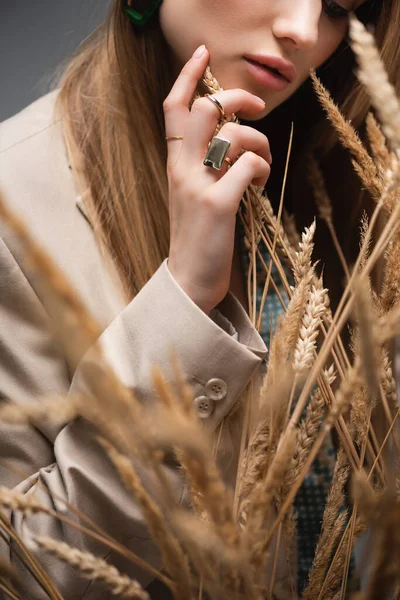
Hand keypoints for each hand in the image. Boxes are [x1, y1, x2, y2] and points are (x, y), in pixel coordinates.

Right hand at [164, 45, 271, 314]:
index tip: (203, 52)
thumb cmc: (197, 236)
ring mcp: (198, 185)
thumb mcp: (193, 194)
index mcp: (175, 164)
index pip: (174, 109)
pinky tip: (261, 185)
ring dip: (261, 143)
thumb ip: (204, 165)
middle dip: (238, 96)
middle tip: (258, 107)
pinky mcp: (218, 204)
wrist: (189, 280)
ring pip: (235, 135)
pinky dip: (263, 169)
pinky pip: (249, 165)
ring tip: (264, 166)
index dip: (188, 76)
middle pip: (208, 108)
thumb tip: (234, 140)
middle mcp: (182, 169)